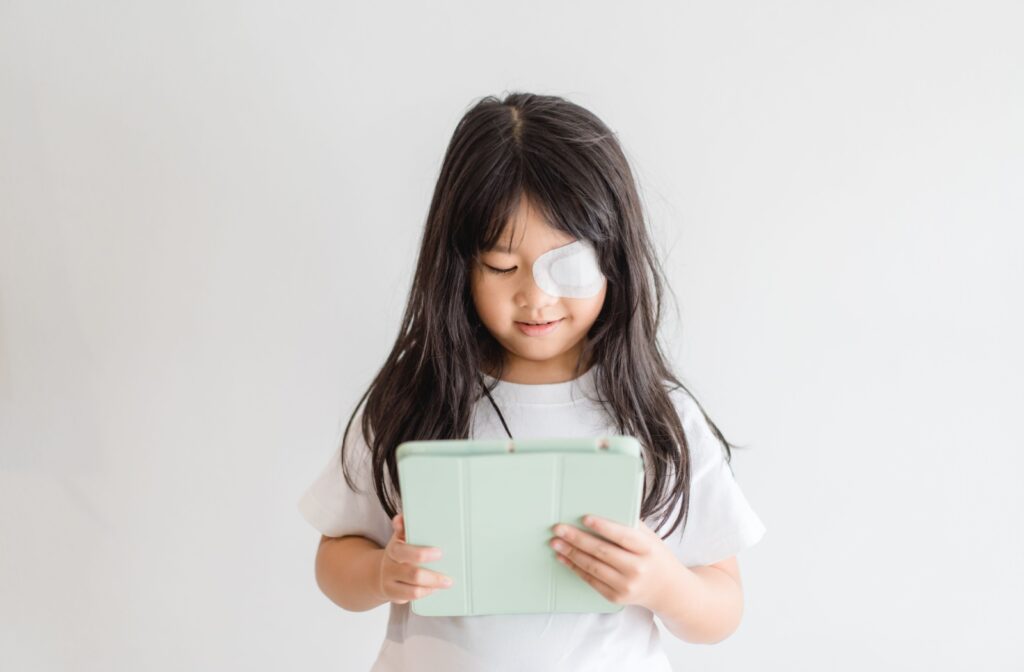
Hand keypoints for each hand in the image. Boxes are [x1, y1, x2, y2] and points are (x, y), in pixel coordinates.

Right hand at [378, 513, 453, 603]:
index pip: (405, 552)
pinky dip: (425, 593)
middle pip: (413, 574)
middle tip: (449, 578)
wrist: (378, 574)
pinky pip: (412, 598)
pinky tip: (434, 589)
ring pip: (414, 590)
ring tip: (446, 583)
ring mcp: (390, 583)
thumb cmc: (398, 553)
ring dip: (432, 587)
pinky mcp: (394, 596)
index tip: (439, 553)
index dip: (423, 554)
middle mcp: (390, 567)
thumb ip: (403, 527)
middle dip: (433, 577)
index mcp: (393, 550)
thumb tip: (401, 517)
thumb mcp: (399, 539)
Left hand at [548, 514, 689, 612]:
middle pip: (602, 552)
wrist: (668, 591)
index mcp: (647, 549)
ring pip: (593, 567)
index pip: (623, 536)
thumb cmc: (655, 556)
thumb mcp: (650, 538)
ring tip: (556, 543)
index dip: (604, 527)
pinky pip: (591, 581)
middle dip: (577, 539)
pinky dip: (575, 568)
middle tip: (559, 529)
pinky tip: (564, 558)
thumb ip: (630, 524)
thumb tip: (602, 507)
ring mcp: (626, 586)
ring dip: (571, 554)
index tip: (585, 518)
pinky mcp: (616, 597)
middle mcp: (637, 569)